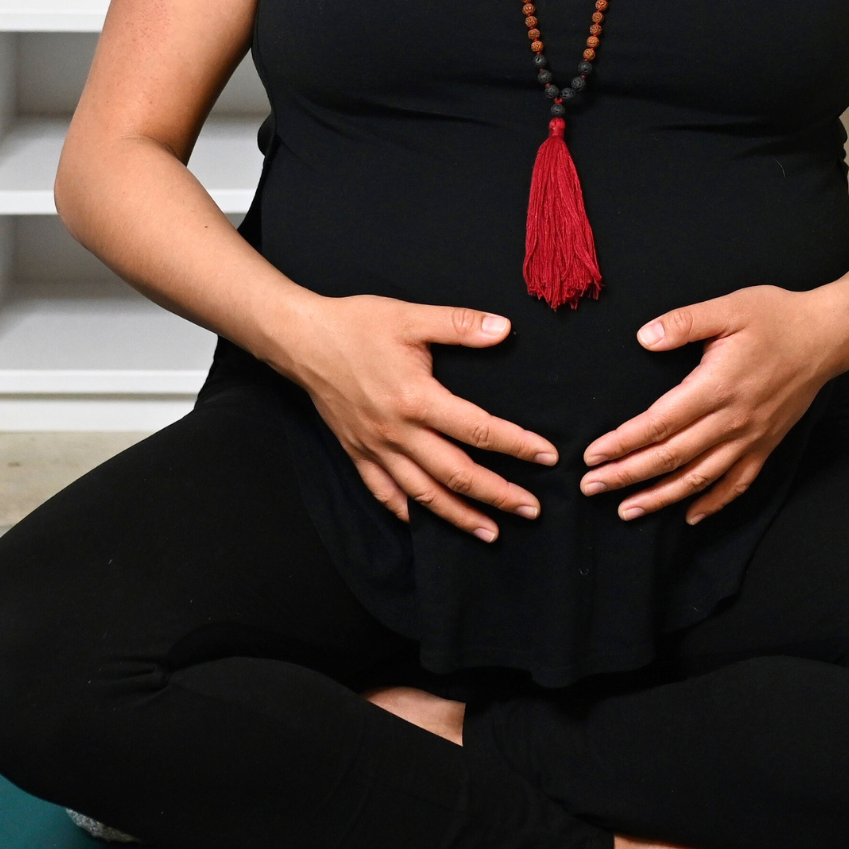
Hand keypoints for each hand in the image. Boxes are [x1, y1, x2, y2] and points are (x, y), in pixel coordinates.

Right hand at [283, 294, 556, 541]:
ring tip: (491, 532)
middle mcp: (397, 433)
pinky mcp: (357, 453)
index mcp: (417, 400)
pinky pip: (384, 493)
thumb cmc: (356, 324)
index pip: (478, 431)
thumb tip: (505, 329)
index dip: (517, 445)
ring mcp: (375, 448)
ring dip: (459, 517)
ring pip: (423, 494)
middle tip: (532, 510)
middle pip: (456, 475)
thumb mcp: (410, 316)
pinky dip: (407, 512)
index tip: (548, 456)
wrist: (300, 340)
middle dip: (498, 495)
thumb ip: (460, 325)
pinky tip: (426, 523)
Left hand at [580, 285, 848, 523]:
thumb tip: (644, 338)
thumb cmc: (776, 318)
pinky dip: (713, 504)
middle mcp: (732, 420)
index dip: (623, 443)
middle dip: (627, 475)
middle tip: (591, 487)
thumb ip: (683, 323)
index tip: (593, 455)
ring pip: (699, 478)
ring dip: (661, 498)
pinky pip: (737, 484)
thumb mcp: (728, 308)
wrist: (826, 336)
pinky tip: (690, 516)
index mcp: (716, 387)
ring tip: (627, 510)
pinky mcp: (766, 446)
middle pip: (671, 457)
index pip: (659, 424)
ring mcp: (751, 438)